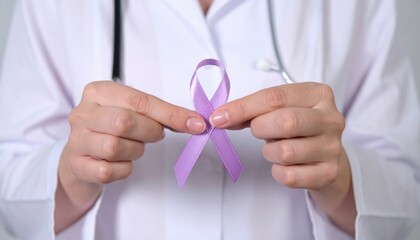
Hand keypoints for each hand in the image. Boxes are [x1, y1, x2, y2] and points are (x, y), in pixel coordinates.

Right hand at [55, 81, 204, 231]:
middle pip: (124, 122)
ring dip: (135, 151)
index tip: (195, 124)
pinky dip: (124, 169)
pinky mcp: (77, 165)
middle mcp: (82, 114)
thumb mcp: (134, 111)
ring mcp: (76, 140)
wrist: (81, 155)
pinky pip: (109, 171)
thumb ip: (162, 114)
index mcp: (98, 92)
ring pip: (115, 147)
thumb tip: (196, 122)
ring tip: (134, 146)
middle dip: (149, 132)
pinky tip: (122, 162)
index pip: (139, 101)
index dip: (170, 114)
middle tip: (155, 135)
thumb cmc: (112, 128)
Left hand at [210, 82, 355, 234]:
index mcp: (318, 94)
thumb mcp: (279, 109)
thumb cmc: (297, 126)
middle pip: (285, 122)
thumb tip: (220, 118)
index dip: (242, 107)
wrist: (326, 153)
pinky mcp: (328, 173)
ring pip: (285, 152)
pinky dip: (277, 171)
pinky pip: (289, 175)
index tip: (218, 117)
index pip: (275, 97)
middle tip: (258, 131)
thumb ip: (251, 110)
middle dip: (260, 128)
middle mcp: (331, 119)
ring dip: (270, 151)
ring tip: (276, 147)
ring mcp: (333, 147)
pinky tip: (284, 164)